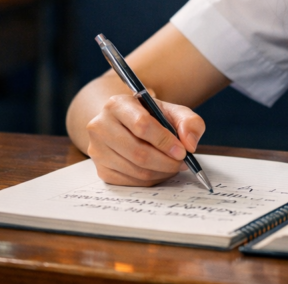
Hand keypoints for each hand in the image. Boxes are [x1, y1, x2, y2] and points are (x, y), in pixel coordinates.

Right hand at [85, 93, 205, 185]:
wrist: (125, 124)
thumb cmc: (151, 116)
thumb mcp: (172, 111)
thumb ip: (189, 122)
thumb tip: (190, 144)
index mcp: (117, 105)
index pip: (141, 125)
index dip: (165, 141)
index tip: (183, 151)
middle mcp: (100, 126)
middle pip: (138, 152)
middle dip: (166, 161)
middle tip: (183, 163)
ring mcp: (97, 150)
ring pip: (135, 170)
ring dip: (161, 172)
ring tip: (174, 165)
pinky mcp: (100, 169)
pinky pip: (130, 182)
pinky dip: (151, 179)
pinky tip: (160, 171)